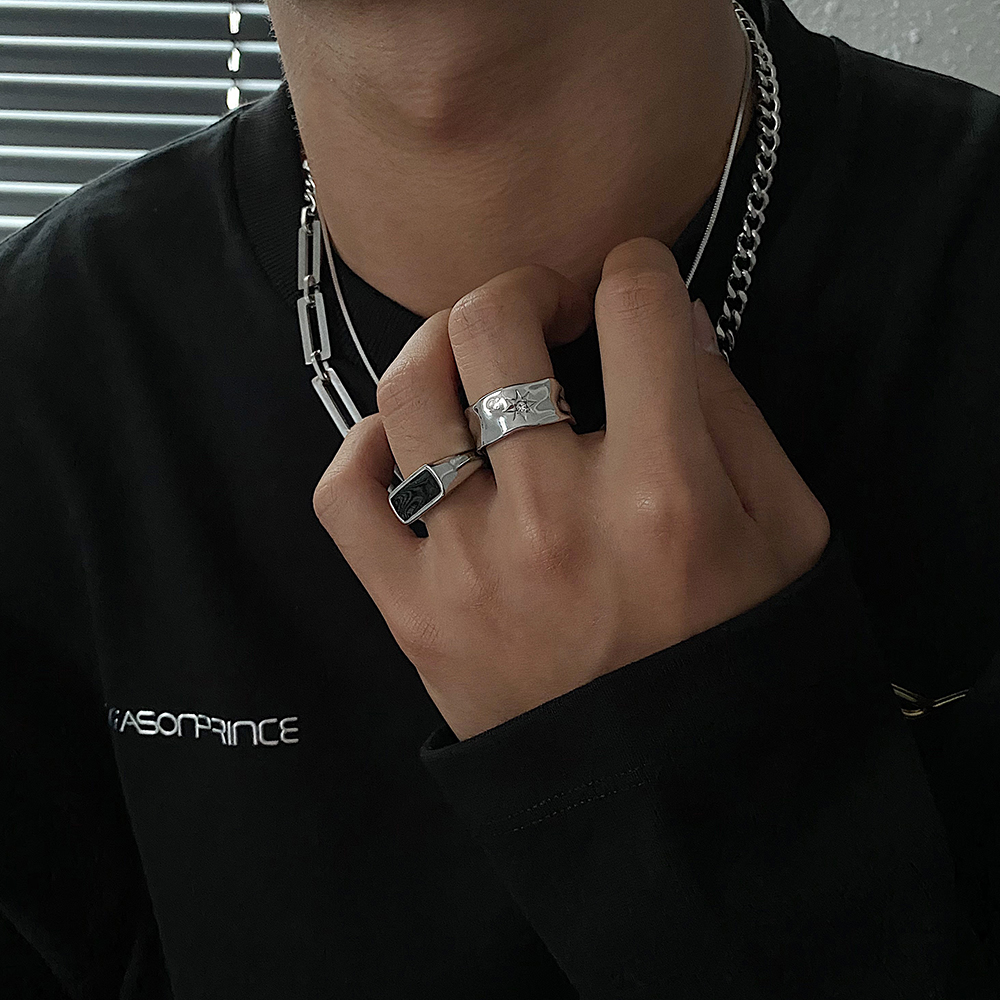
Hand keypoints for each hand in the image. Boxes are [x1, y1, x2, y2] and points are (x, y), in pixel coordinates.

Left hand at [313, 237, 830, 740]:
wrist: (672, 797)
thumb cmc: (737, 655)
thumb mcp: (786, 535)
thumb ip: (733, 418)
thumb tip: (668, 323)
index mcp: (665, 494)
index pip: (634, 311)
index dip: (635, 270)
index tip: (629, 285)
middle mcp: (556, 518)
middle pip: (494, 327)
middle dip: (524, 287)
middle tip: (547, 309)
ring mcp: (472, 567)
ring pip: (408, 394)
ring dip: (439, 342)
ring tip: (469, 352)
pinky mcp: (415, 616)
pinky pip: (344, 498)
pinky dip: (362, 448)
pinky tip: (403, 442)